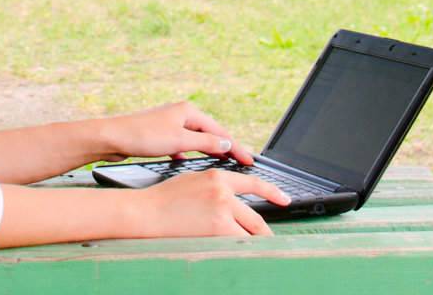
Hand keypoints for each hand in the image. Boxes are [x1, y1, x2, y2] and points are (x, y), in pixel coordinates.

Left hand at [101, 101, 255, 166]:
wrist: (113, 138)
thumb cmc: (143, 136)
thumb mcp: (179, 141)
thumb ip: (205, 144)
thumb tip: (227, 144)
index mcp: (188, 111)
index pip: (219, 132)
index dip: (236, 147)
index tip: (250, 160)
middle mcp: (181, 114)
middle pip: (210, 133)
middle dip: (226, 148)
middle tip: (242, 163)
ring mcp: (170, 124)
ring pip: (196, 140)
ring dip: (209, 150)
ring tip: (223, 162)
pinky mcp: (161, 135)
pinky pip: (182, 144)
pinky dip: (189, 152)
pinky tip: (187, 161)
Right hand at [136, 167, 289, 238]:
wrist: (148, 212)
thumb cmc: (164, 199)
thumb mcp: (193, 181)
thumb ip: (215, 187)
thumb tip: (233, 199)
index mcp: (217, 177)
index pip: (253, 184)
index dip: (272, 192)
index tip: (284, 200)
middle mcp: (223, 192)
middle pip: (256, 218)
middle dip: (266, 234)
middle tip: (271, 242)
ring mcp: (222, 210)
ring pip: (249, 234)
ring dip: (253, 246)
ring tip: (254, 253)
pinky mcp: (217, 229)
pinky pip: (237, 243)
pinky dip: (241, 251)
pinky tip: (239, 256)